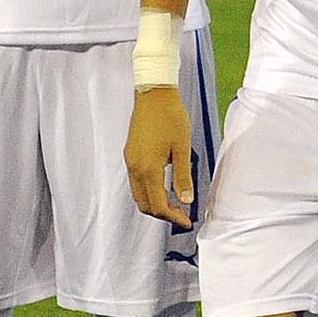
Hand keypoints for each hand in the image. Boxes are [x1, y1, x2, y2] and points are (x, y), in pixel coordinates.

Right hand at [126, 88, 196, 225]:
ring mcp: (130, 161)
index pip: (157, 205)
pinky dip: (149, 191)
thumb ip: (182, 176)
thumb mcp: (182, 148)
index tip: (187, 221)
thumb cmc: (171, 118)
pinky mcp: (130, 154)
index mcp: (148, 169)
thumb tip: (186, 200)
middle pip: (144, 204)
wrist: (153, 94)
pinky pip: (136, 182)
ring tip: (175, 204)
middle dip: (162, 213)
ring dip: (155, 203)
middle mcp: (134, 168)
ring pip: (138, 194)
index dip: (172, 217)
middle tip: (183, 215)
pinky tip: (164, 188)